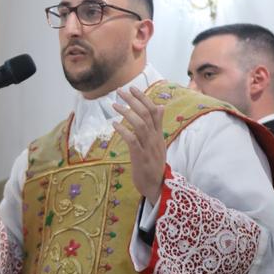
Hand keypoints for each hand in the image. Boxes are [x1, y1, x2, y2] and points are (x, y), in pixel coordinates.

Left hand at [112, 86, 165, 204]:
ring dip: (127, 113)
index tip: (132, 88)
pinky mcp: (140, 157)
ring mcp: (148, 147)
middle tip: (120, 91)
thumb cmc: (153, 164)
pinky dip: (123, 131)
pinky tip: (114, 125)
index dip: (143, 98)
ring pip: (140, 124)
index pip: (154, 110)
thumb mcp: (158, 142)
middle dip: (133, 100)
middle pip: (146, 114)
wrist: (156, 185)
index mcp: (158, 134)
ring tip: (115, 105)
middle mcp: (155, 138)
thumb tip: (160, 106)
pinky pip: (132, 140)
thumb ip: (157, 125)